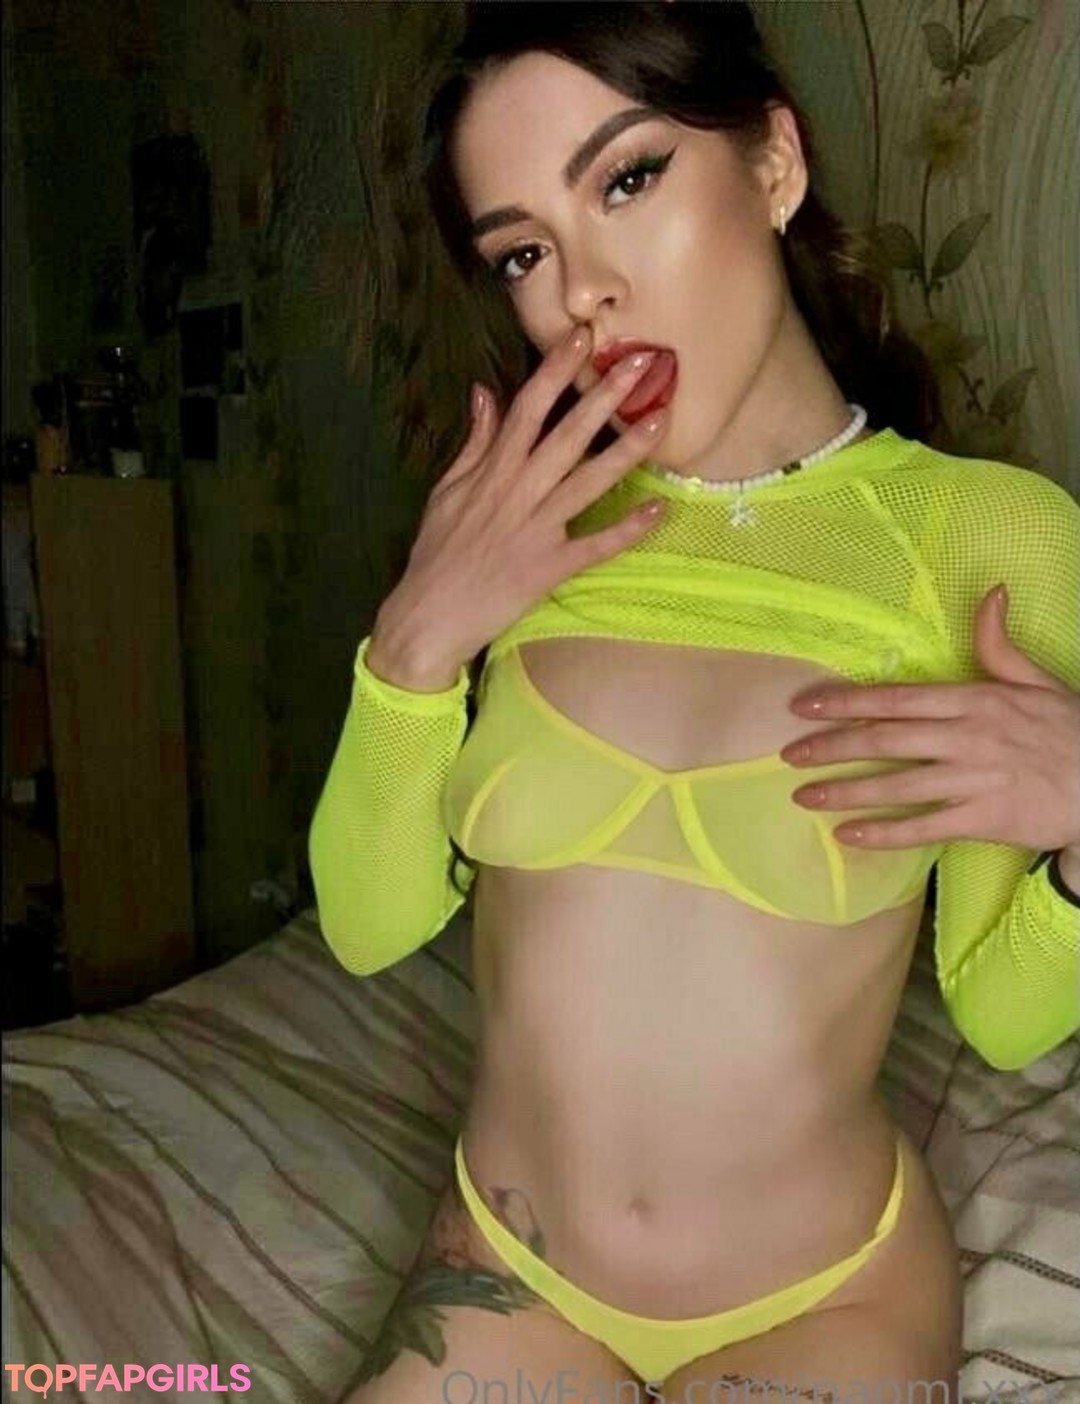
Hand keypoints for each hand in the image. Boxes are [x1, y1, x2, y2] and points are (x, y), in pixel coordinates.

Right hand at [382, 324, 669, 676]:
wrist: (428, 616)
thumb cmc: (437, 553)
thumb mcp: (446, 491)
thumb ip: (474, 442)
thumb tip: (485, 392)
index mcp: (492, 470)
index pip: (528, 407)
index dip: (557, 369)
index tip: (584, 337)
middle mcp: (518, 492)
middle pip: (567, 434)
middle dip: (604, 395)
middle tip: (642, 362)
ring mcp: (537, 529)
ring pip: (588, 482)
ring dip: (626, 451)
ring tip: (660, 420)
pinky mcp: (550, 567)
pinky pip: (595, 545)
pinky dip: (627, 529)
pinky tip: (659, 509)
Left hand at [780, 585, 1079, 850]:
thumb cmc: (1071, 730)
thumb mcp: (1037, 679)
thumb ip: (999, 644)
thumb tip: (991, 593)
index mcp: (974, 699)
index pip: (897, 698)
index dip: (846, 702)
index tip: (804, 706)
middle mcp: (966, 737)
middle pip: (885, 740)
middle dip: (831, 746)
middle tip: (789, 754)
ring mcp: (973, 780)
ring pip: (896, 785)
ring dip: (846, 790)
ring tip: (804, 795)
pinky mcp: (984, 819)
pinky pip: (924, 827)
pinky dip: (885, 833)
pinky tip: (850, 835)